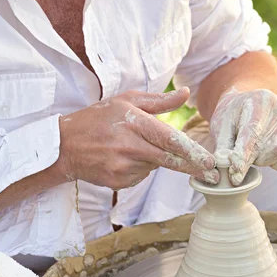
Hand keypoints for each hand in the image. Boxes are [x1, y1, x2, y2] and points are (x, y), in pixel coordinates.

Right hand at [57, 88, 217, 189]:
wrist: (64, 145)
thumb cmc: (98, 118)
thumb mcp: (126, 100)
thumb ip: (159, 101)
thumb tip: (185, 94)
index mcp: (134, 123)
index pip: (170, 140)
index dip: (193, 152)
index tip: (210, 161)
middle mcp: (129, 146)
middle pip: (169, 160)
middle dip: (192, 167)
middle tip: (212, 173)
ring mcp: (122, 167)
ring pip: (155, 166)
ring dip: (155, 159)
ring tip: (133, 147)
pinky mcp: (117, 182)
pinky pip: (141, 176)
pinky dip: (141, 168)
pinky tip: (124, 158)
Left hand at [210, 88, 276, 184]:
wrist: (244, 106)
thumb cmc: (230, 117)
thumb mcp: (220, 126)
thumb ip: (222, 145)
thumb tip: (226, 165)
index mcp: (260, 100)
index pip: (253, 132)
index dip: (243, 155)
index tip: (234, 175)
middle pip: (268, 145)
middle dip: (249, 159)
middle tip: (235, 160)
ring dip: (261, 160)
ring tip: (249, 149)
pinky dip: (274, 162)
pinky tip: (262, 153)